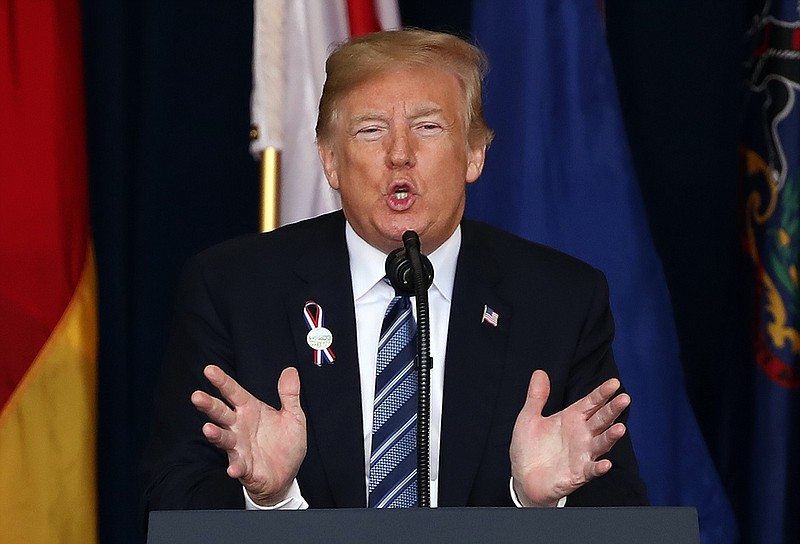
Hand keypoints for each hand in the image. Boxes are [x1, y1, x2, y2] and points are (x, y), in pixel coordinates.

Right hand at [191, 365, 306, 505]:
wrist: (286, 474)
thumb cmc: (285, 443)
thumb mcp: (293, 416)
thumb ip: (289, 394)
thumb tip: (290, 371)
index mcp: (250, 409)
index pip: (233, 392)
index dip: (222, 381)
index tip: (209, 369)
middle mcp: (239, 426)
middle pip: (221, 412)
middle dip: (209, 404)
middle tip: (197, 396)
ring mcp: (239, 446)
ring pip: (223, 437)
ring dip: (215, 434)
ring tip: (207, 429)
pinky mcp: (244, 466)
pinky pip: (238, 466)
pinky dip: (235, 467)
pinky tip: (233, 468)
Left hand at [509, 369, 628, 506]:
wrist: (523, 477)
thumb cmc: (529, 447)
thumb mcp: (529, 418)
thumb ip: (536, 397)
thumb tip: (539, 372)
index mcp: (572, 418)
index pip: (591, 402)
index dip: (602, 393)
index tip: (614, 382)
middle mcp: (582, 434)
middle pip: (601, 419)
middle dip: (613, 409)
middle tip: (625, 398)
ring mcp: (582, 454)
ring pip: (601, 443)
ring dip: (611, 437)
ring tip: (620, 428)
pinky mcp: (578, 473)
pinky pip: (591, 470)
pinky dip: (598, 467)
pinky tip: (605, 463)